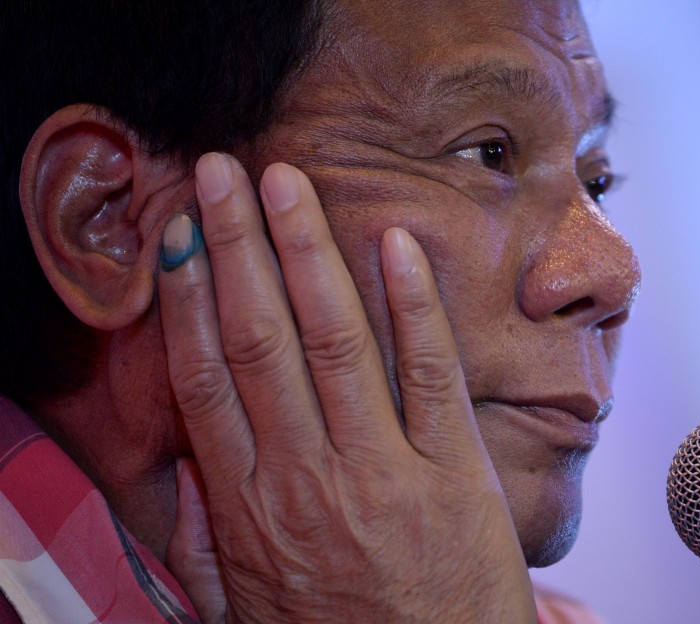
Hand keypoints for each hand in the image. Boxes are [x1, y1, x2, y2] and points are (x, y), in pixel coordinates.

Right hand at [158, 153, 534, 621]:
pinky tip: (396, 244)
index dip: (191, 297)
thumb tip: (186, 468)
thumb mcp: (249, 603)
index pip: (206, 379)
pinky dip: (414, 306)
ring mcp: (382, 473)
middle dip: (237, 247)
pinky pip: (430, 375)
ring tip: (285, 184)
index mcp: (248, 508)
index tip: (183, 233)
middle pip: (260, 341)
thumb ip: (210, 537)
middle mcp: (306, 479)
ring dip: (307, 254)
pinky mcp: (452, 475)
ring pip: (335, 343)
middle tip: (221, 172)